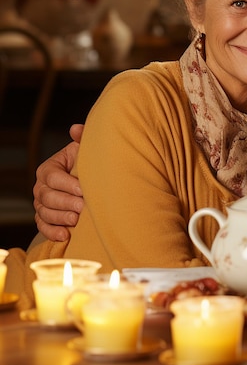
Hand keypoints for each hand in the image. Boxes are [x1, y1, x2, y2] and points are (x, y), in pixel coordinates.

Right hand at [33, 124, 84, 241]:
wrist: (88, 179)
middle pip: (48, 197)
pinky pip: (42, 226)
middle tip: (83, 207)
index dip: (68, 184)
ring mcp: (41, 204)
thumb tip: (75, 129)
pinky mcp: (44, 218)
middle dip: (66, 202)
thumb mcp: (85, 149)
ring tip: (76, 220)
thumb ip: (82, 138)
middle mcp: (41, 187)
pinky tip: (65, 236)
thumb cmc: (87, 163)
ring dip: (60, 218)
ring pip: (45, 213)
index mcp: (49, 168)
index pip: (53, 177)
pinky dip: (52, 232)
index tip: (84, 190)